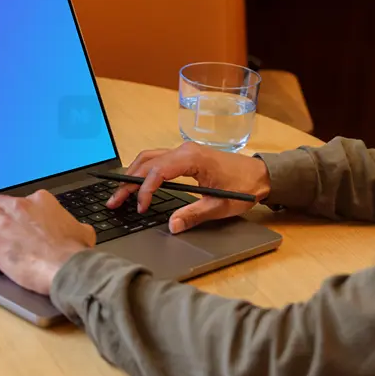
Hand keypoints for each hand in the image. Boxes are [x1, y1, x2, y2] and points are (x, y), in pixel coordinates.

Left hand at [0, 189, 95, 295]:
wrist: (65, 267)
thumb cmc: (73, 252)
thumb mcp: (83, 233)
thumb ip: (76, 227)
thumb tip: (80, 230)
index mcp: (40, 201)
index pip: (23, 200)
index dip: (20, 212)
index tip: (22, 223)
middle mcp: (19, 207)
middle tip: (0, 226)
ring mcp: (3, 223)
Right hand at [106, 142, 271, 232]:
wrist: (259, 174)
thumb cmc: (243, 187)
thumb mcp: (219, 206)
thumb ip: (193, 215)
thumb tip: (172, 225)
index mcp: (192, 158)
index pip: (158, 171)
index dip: (145, 190)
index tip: (140, 207)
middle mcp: (184, 150)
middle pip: (147, 162)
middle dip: (128, 182)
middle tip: (114, 201)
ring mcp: (183, 151)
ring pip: (148, 158)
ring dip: (132, 174)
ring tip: (119, 194)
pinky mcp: (184, 156)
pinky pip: (156, 159)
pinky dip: (142, 171)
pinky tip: (136, 185)